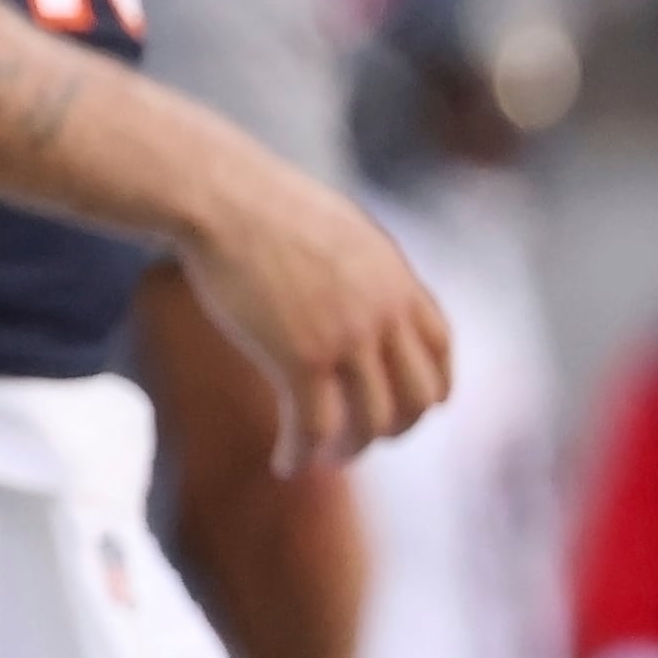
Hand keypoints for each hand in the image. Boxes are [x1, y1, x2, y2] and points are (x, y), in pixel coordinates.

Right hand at [168, 153, 453, 474]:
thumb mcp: (334, 227)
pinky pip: (316, 427)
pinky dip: (304, 454)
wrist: (217, 194)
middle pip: (416, 397)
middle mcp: (383, 312)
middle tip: (362, 436)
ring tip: (321, 455)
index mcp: (395, 277)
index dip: (429, 386)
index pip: (439, 349)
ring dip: (348, 449)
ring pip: (370, 422)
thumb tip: (358, 290)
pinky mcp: (301, 357)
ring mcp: (346, 337)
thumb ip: (361, 268)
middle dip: (394, 426)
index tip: (408, 405)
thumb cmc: (258, 202)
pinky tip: (286, 463)